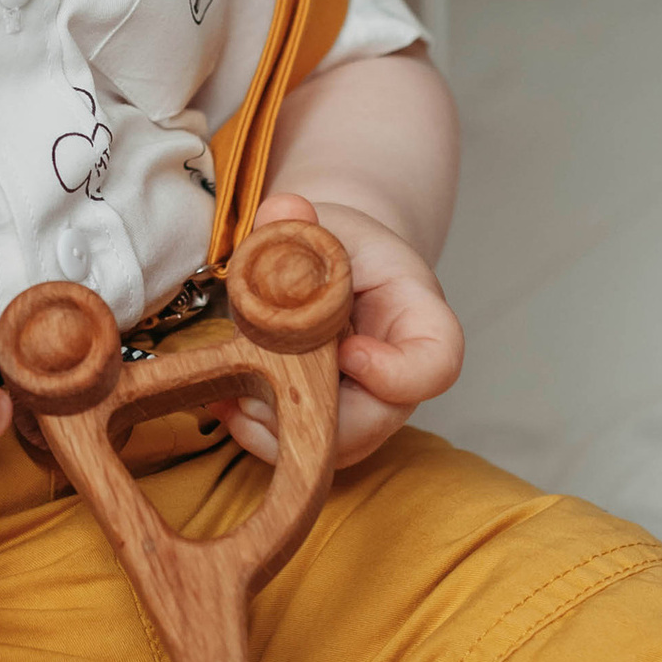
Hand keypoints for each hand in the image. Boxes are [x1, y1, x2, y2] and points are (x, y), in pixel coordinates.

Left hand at [218, 190, 462, 469]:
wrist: (331, 269)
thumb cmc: (340, 246)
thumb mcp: (325, 221)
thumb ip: (301, 218)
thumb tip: (282, 210)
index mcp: (418, 320)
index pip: (437, 364)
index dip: (396, 373)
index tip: (348, 352)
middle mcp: (399, 380)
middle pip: (373, 424)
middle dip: (311, 410)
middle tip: (263, 377)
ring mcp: (364, 411)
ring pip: (330, 450)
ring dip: (274, 427)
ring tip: (233, 388)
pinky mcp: (326, 428)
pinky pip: (297, 451)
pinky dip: (254, 431)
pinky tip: (224, 398)